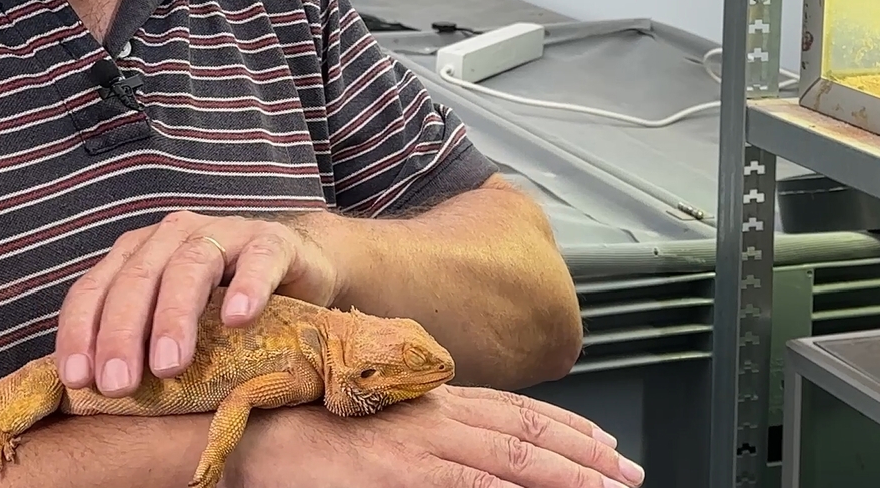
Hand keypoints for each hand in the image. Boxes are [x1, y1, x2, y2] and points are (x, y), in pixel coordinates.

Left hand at [57, 210, 342, 395]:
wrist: (298, 265)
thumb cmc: (224, 302)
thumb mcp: (172, 321)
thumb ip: (136, 344)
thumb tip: (91, 398)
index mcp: (137, 253)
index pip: (94, 288)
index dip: (80, 331)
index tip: (78, 379)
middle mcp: (173, 235)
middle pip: (136, 279)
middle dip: (121, 334)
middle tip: (119, 384)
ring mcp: (224, 233)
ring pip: (189, 267)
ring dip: (174, 316)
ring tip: (169, 364)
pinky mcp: (272, 241)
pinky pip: (258, 259)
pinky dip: (246, 287)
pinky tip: (237, 320)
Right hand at [223, 386, 643, 487]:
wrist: (249, 427)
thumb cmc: (300, 430)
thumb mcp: (370, 429)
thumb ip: (414, 436)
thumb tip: (447, 455)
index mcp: (428, 401)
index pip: (514, 413)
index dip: (564, 429)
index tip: (604, 446)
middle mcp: (434, 412)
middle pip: (527, 430)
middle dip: (585, 454)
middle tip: (630, 473)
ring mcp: (420, 440)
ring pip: (513, 456)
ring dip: (567, 474)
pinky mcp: (400, 468)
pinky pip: (470, 483)